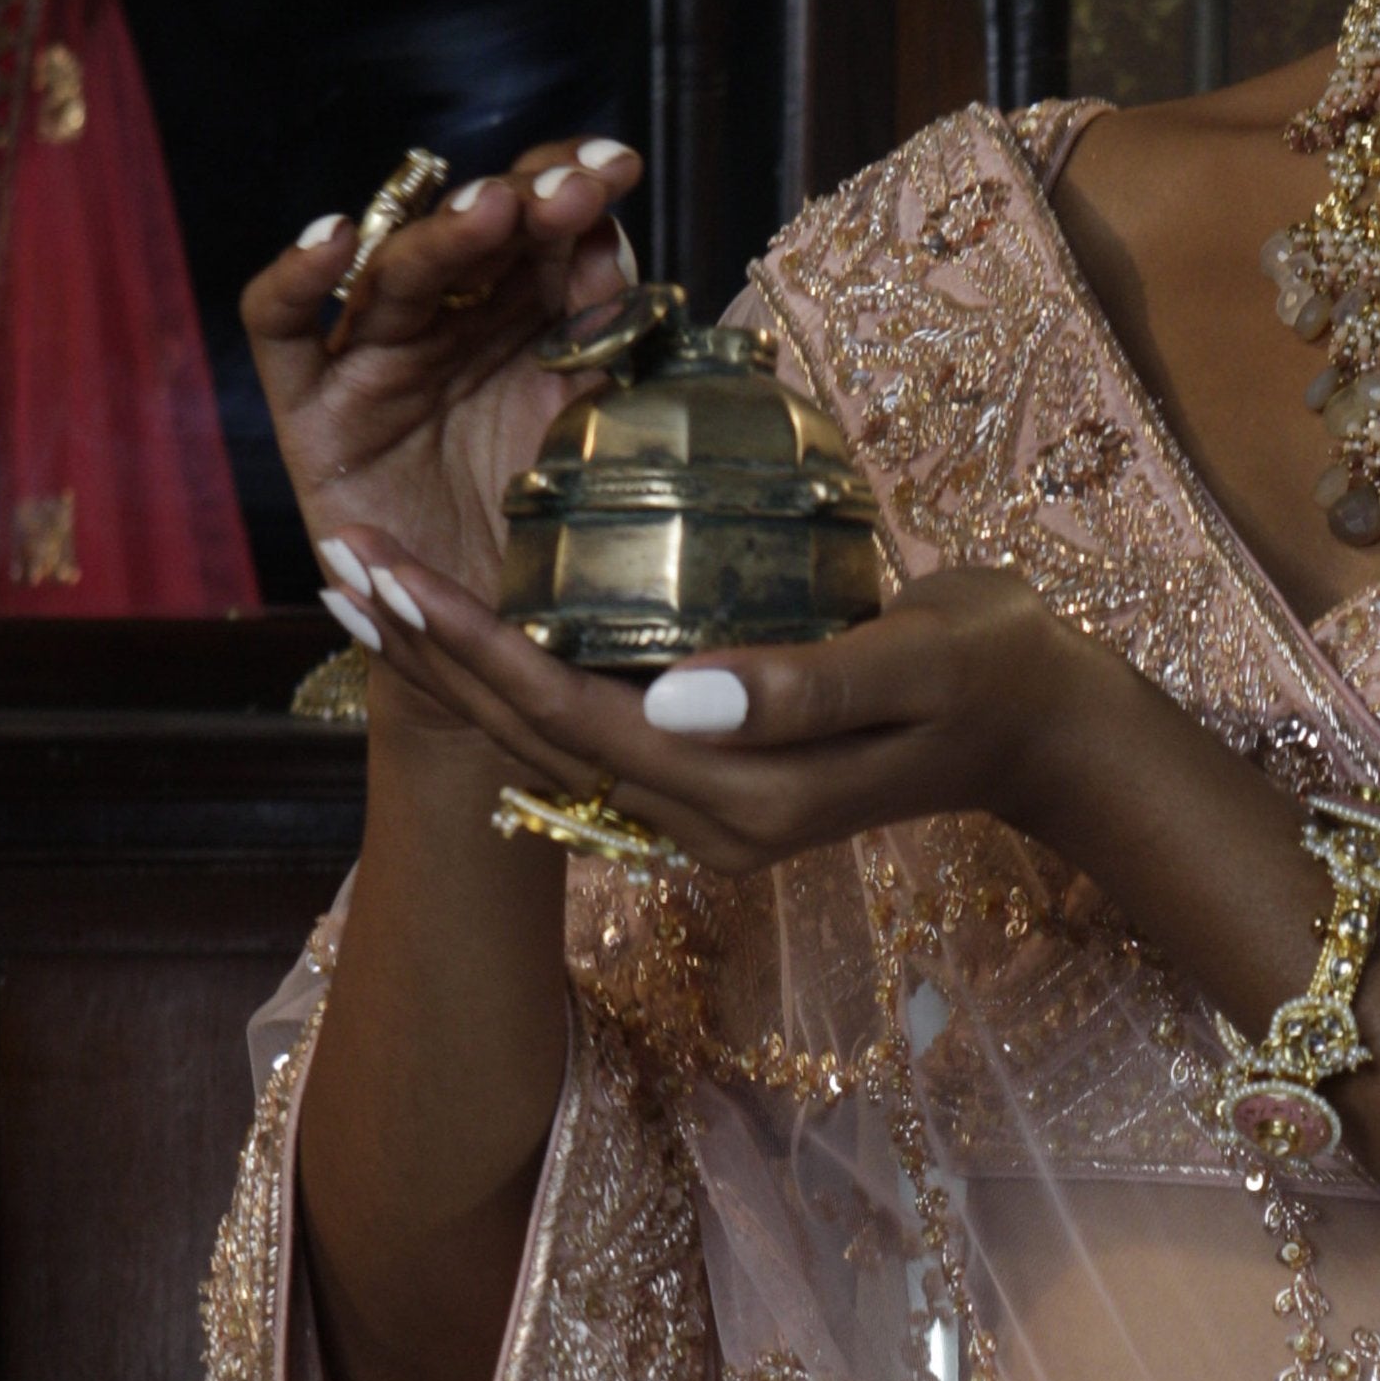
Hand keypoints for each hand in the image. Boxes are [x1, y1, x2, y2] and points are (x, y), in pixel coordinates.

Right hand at [239, 140, 644, 624]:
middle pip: (469, 232)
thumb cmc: (550, 539)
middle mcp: (448, 324)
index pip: (540, 225)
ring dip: (440, 232)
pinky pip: (279, 325)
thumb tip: (615, 248)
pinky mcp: (308, 408)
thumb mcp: (596, 435)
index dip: (572, 187)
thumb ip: (605, 345)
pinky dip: (294, 277)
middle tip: (567, 193)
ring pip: (392, 269)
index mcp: (526, 316)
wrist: (496, 649)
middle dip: (520, 201)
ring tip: (490, 210)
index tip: (620, 169)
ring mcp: (372, 359)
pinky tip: (334, 240)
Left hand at [329, 543, 1169, 883]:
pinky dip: (507, 671)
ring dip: (447, 663)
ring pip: (541, 736)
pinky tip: (455, 624)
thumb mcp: (918, 663)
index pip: (571, 715)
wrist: (1046, 730)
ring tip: (361, 589)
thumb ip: (800, 688)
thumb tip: (671, 693)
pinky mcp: (706, 780)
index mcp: (741, 796)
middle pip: (530, 734)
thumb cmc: (997, 671)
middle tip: (333, 560)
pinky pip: (581, 729)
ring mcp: (702, 810)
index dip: (468, 645)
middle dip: (425, 652)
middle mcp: (703, 820)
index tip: (386, 571)